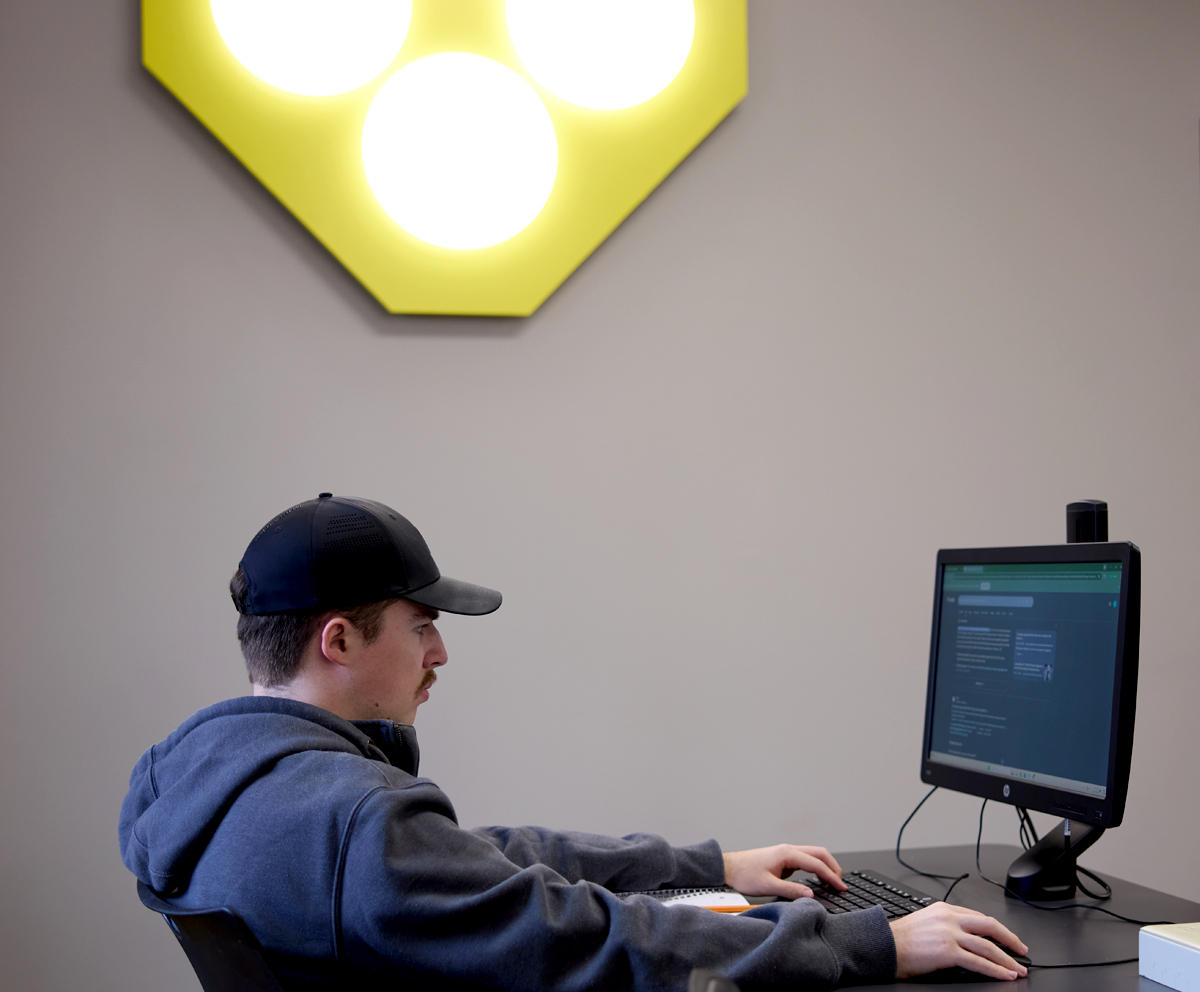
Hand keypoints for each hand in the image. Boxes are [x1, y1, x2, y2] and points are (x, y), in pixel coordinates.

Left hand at [722, 845, 846, 898]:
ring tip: (834, 883)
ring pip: (814, 855)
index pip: (816, 864)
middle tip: (841, 885)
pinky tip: (819, 879)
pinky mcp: (784, 859)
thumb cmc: (744, 874)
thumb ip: (790, 890)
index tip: (841, 888)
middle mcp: (789, 850)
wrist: (729, 868)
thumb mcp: (767, 885)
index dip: (831, 876)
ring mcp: (787, 853)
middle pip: (820, 854)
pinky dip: (817, 868)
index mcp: (787, 854)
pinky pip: (806, 860)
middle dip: (833, 868)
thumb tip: (810, 894)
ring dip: (826, 867)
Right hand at [890, 902, 1027, 980]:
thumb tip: (964, 939)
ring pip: (988, 946)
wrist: (885, 946)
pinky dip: (996, 970)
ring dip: (1008, 959)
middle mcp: (949, 919)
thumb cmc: (901, 939)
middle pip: (989, 926)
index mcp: (944, 909)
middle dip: (1010, 939)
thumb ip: (945, 925)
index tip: (1006, 938)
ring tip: (1018, 969)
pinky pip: (979, 962)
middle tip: (1021, 950)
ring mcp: (949, 934)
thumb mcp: (925, 922)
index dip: (996, 929)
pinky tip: (1005, 975)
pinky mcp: (948, 952)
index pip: (978, 917)